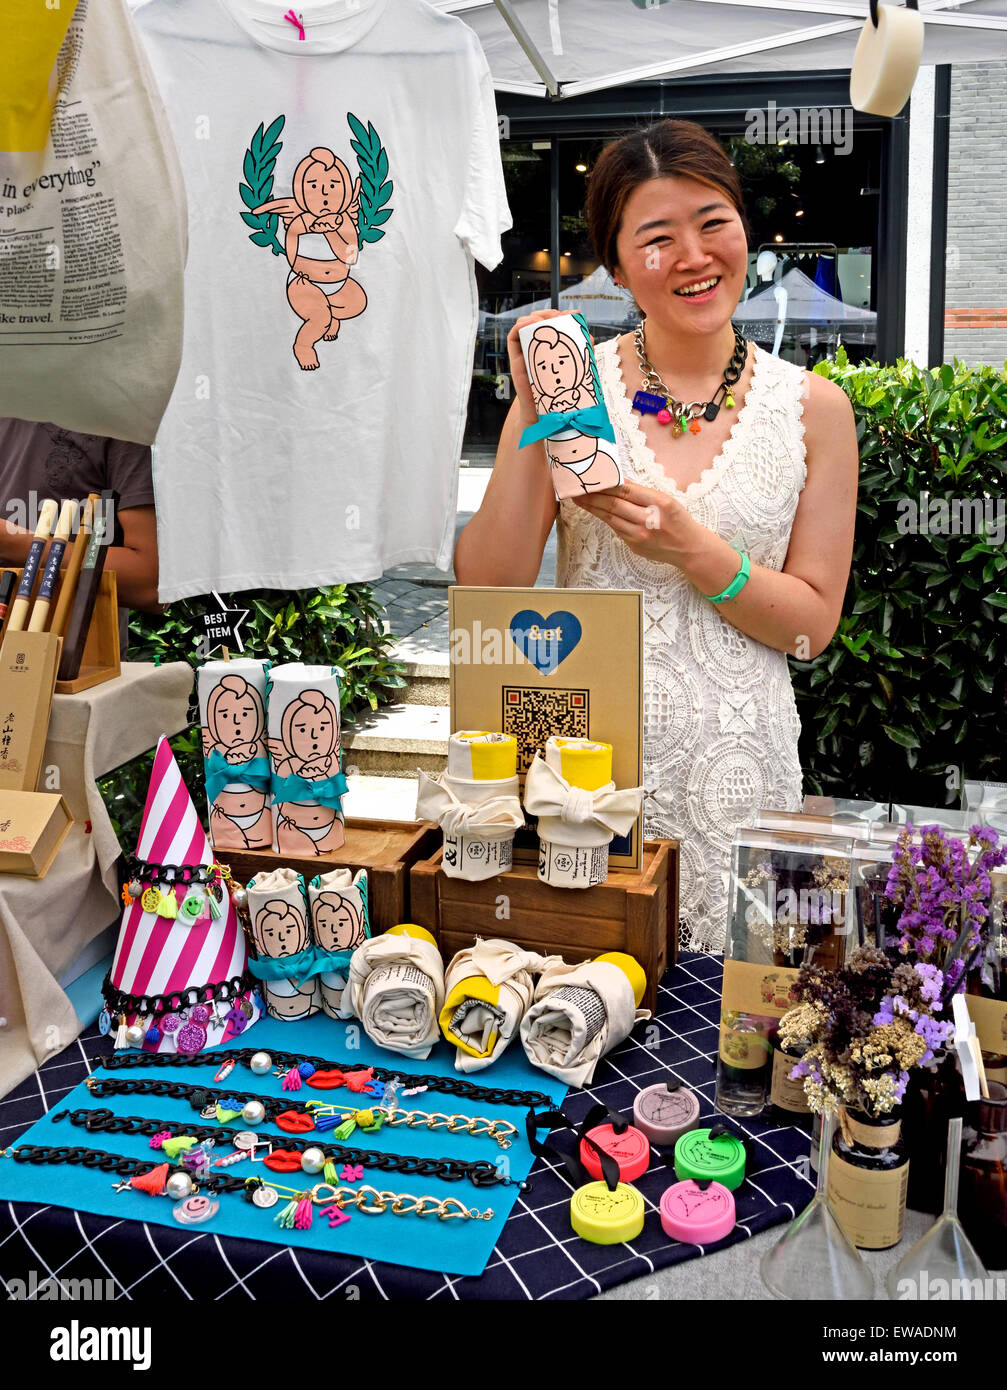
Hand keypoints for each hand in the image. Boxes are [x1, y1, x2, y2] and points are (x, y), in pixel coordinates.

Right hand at [506, 309, 588, 427]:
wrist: (546, 415)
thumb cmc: (562, 395)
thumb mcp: (577, 371)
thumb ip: (584, 355)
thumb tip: (590, 336)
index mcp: (553, 349)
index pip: (554, 325)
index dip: (561, 315)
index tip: (572, 314)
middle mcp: (539, 349)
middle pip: (540, 322)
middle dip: (550, 313)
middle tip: (561, 315)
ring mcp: (526, 353)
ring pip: (526, 326)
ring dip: (535, 316)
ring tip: (546, 318)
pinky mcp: (516, 360)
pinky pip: (513, 338)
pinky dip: (518, 327)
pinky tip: (528, 323)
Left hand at [571, 480, 698, 562]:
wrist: (688, 548)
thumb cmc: (677, 520)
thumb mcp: (666, 500)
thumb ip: (642, 492)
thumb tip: (617, 480)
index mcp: (659, 503)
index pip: (626, 490)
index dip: (605, 485)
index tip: (592, 479)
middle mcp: (649, 520)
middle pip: (614, 505)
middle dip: (592, 496)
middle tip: (577, 489)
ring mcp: (640, 536)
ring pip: (610, 518)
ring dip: (592, 508)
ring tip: (579, 499)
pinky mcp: (634, 545)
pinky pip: (616, 529)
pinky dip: (605, 518)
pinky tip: (595, 511)